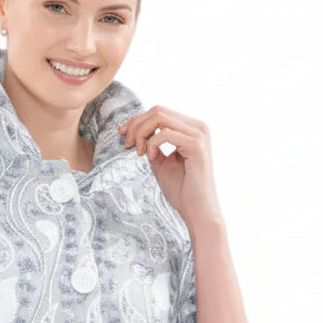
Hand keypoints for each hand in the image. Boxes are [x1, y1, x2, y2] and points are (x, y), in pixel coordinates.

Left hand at [118, 106, 224, 229]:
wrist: (197, 211)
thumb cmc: (181, 190)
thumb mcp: (161, 162)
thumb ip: (152, 144)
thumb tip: (135, 130)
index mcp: (191, 128)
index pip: (159, 112)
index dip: (137, 121)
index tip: (122, 135)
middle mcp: (198, 127)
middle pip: (158, 110)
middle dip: (136, 125)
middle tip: (127, 145)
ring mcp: (199, 134)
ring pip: (160, 117)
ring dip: (141, 133)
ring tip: (138, 153)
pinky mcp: (197, 145)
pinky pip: (165, 133)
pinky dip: (152, 144)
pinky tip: (151, 158)